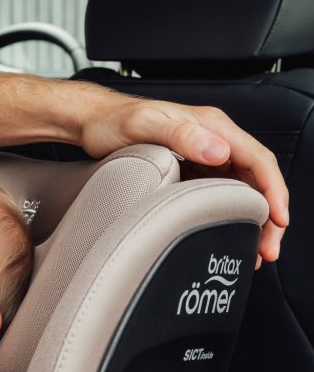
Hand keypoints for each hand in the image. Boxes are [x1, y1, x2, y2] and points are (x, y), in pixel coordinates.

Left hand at [80, 98, 288, 266]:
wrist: (92, 123)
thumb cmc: (114, 122)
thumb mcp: (146, 126)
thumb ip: (182, 135)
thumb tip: (219, 152)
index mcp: (212, 127)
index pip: (258, 160)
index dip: (273, 191)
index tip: (278, 219)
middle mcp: (213, 139)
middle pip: (256, 179)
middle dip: (268, 215)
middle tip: (266, 249)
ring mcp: (203, 154)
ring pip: (241, 189)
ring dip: (251, 218)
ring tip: (253, 250)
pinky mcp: (190, 167)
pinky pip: (219, 192)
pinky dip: (228, 214)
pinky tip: (227, 233)